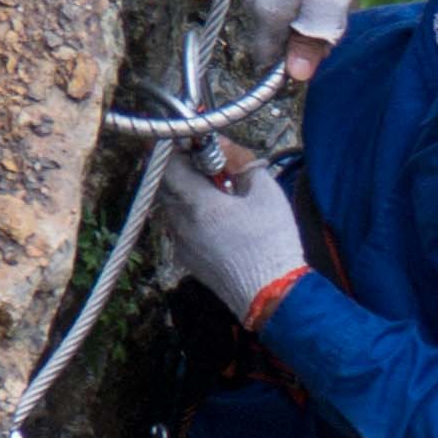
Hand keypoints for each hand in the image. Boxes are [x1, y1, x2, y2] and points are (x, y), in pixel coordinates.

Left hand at [166, 146, 306, 323]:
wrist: (271, 295)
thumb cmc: (271, 244)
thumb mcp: (267, 193)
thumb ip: (244, 165)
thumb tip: (229, 153)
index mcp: (198, 204)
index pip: (169, 165)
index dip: (177, 148)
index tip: (192, 141)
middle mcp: (181, 223)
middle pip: (166, 185)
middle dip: (182, 169)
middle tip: (206, 163)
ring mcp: (181, 244)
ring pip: (172, 207)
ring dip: (186, 193)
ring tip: (216, 192)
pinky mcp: (188, 260)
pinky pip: (180, 228)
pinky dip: (191, 215)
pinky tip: (217, 218)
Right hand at [247, 0, 365, 84]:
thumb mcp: (326, 8)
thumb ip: (310, 44)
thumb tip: (297, 77)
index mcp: (266, 15)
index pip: (269, 61)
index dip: (294, 63)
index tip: (321, 48)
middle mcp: (258, 2)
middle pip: (285, 40)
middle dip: (313, 35)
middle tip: (336, 14)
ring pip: (296, 18)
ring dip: (321, 14)